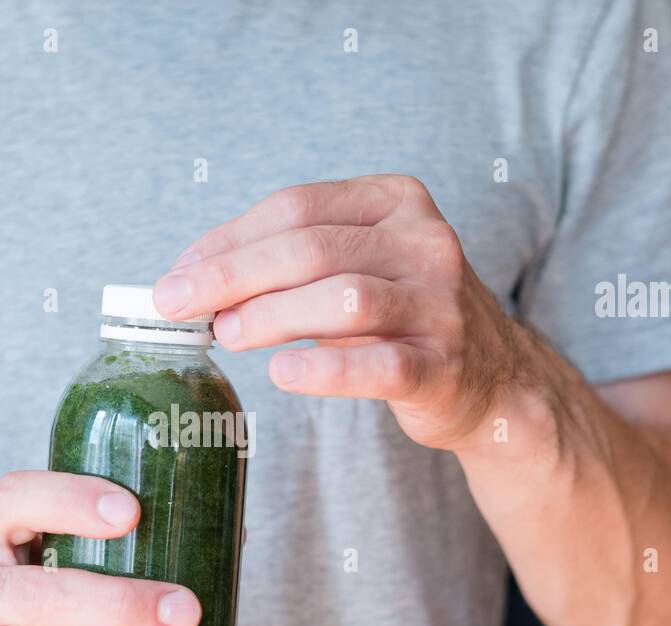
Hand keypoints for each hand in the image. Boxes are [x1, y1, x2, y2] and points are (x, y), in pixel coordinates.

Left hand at [154, 174, 551, 450]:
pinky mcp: (444, 366)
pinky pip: (377, 366)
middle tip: (177, 306)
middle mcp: (425, 242)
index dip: (227, 240)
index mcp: (396, 201)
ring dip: (269, 316)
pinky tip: (281, 373)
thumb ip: (286, 264)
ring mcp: (439, 304)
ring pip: (341, 298)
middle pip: (309, 248)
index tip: (178, 272)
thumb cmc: (400, 318)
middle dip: (230, 276)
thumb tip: (192, 278)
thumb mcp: (354, 267)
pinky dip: (323, 369)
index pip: (296, 208)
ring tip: (226, 335)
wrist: (493, 379)